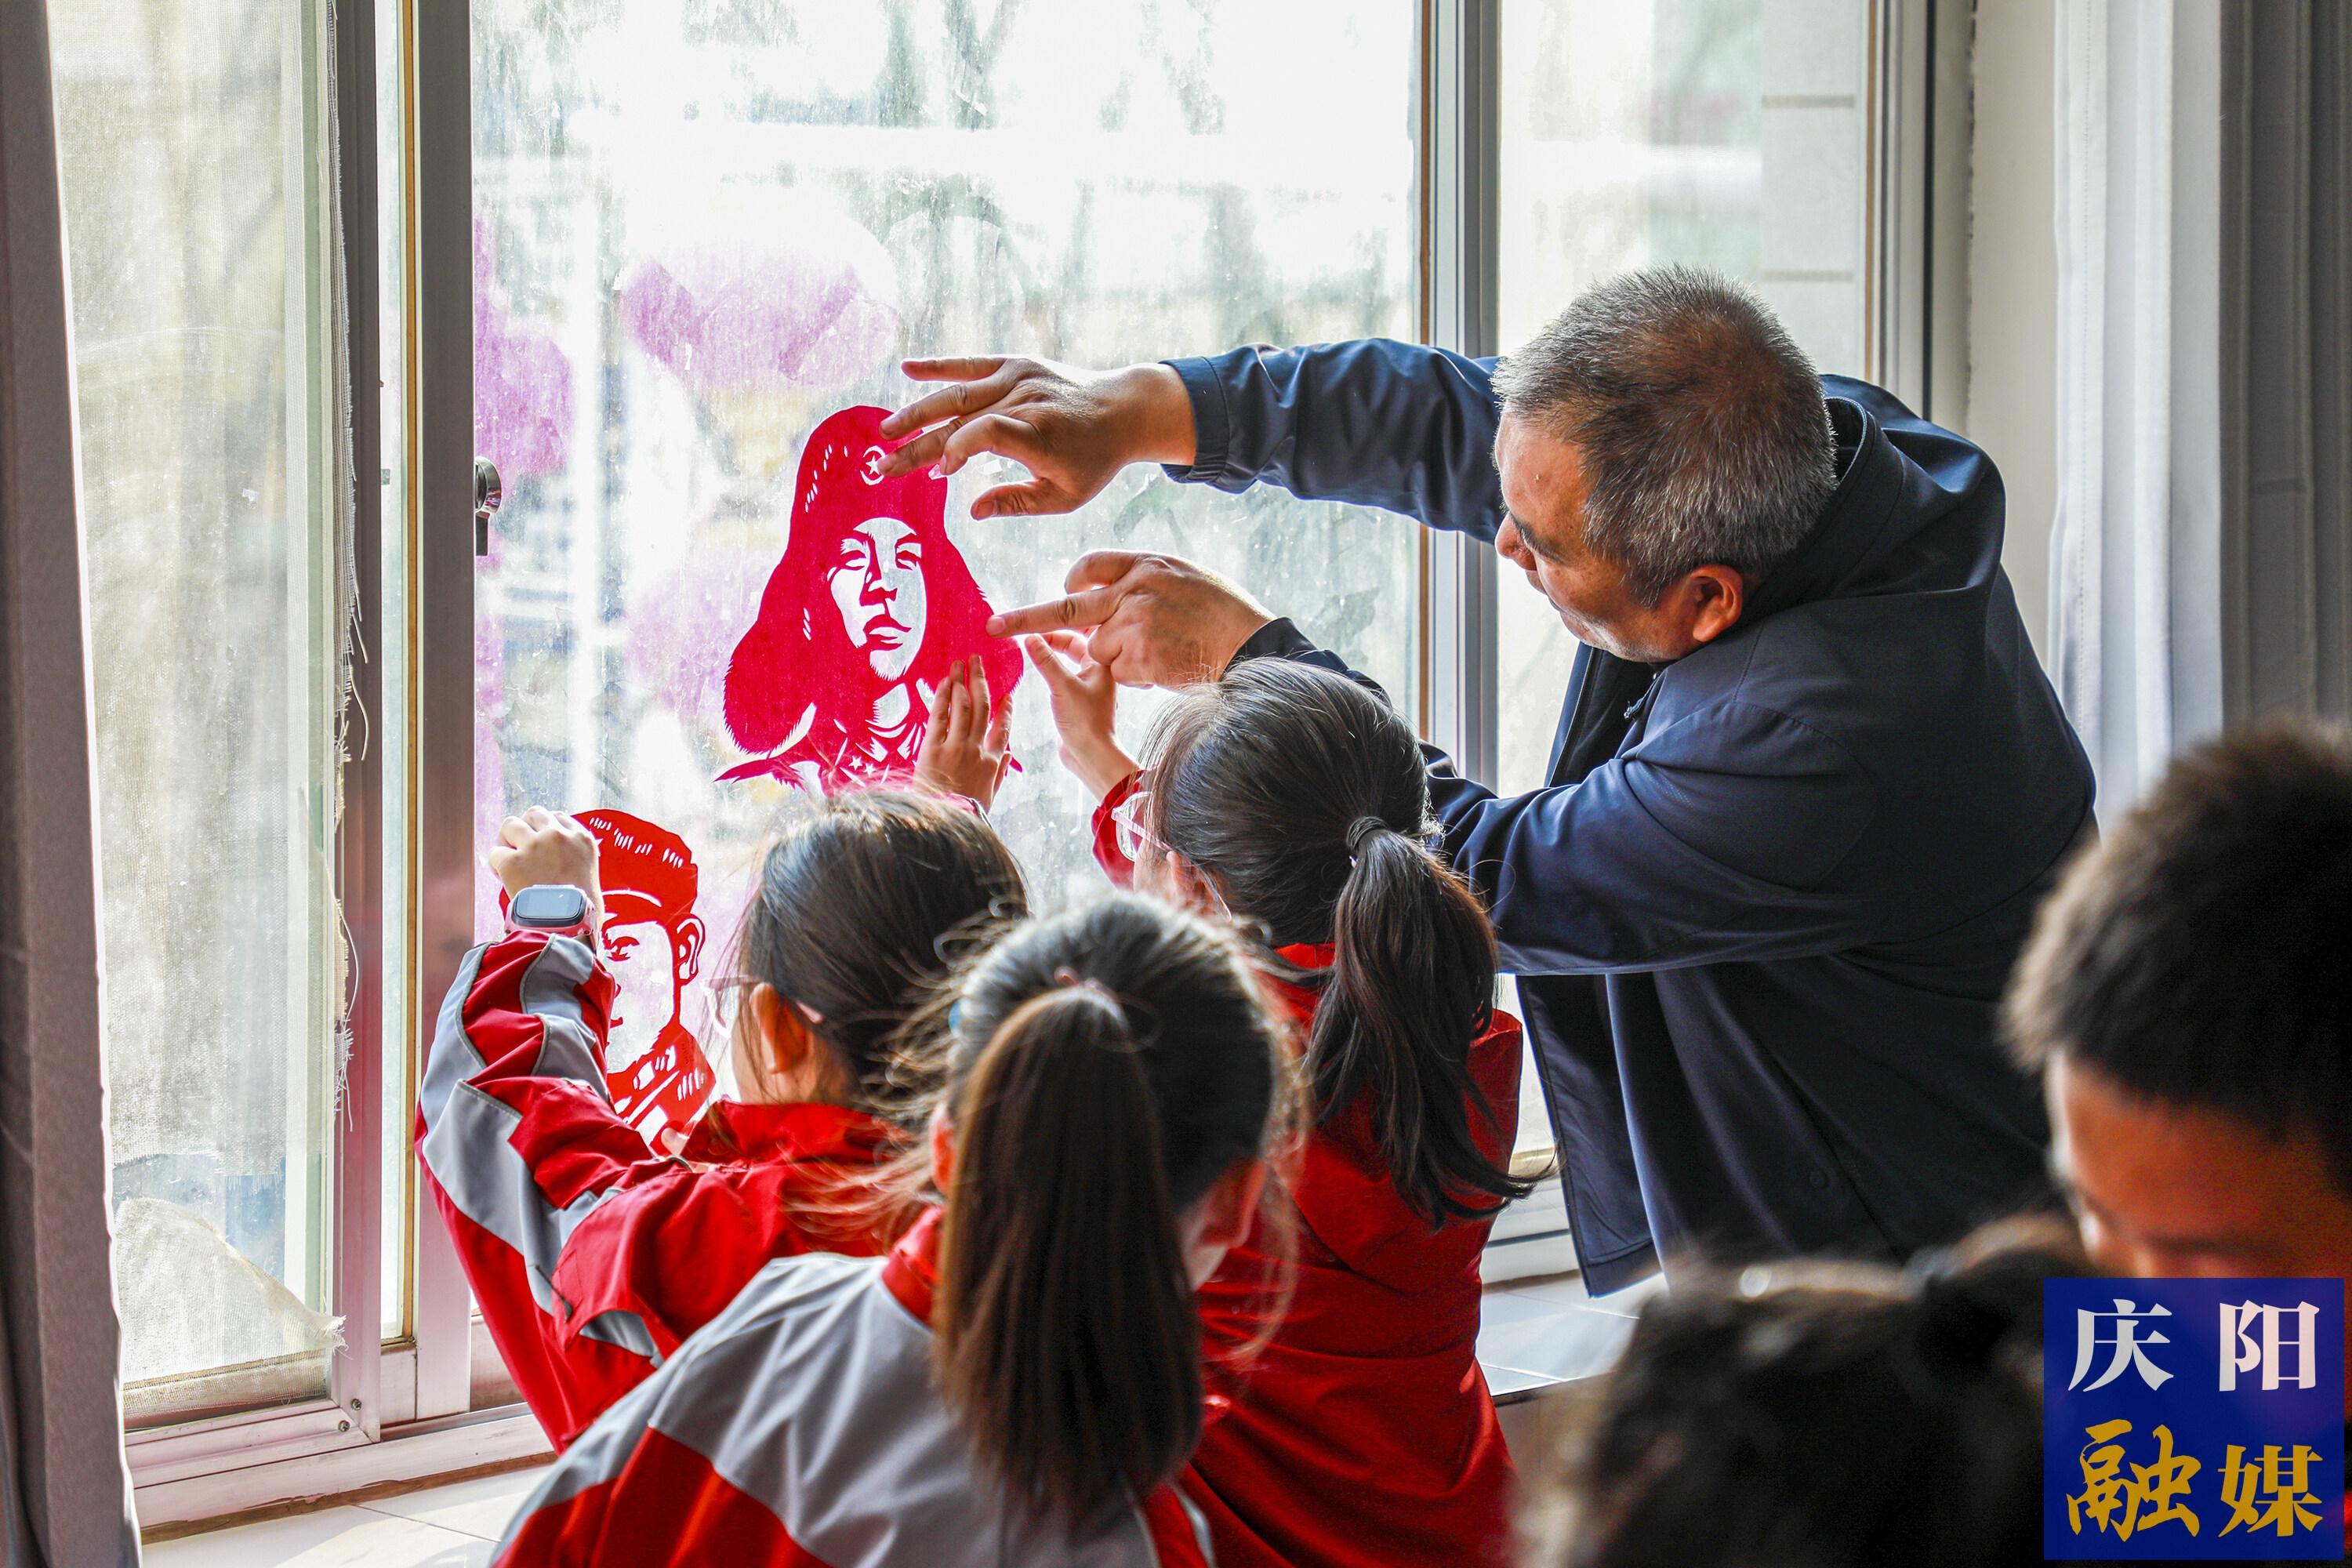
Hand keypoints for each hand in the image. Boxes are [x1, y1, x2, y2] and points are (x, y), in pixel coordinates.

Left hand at [489, 808, 601, 921]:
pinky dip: (495, 864)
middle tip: (521, 846)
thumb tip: (564, 871)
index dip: (545, 828)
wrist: (570, 926)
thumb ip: (577, 862)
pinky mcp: (512, 862)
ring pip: (511, 824)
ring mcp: (534, 846)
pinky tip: (501, 876)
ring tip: (507, 857)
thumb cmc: (585, 910)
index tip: (540, 840)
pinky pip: (495, 853)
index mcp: (581, 839)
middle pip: (534, 813)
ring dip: (507, 839)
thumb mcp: (591, 876)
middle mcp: (558, 836)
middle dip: (526, 827)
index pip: (558, 817)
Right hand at [876, 357, 1195, 517]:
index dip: (958, 450)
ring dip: (917, 412)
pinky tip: (906, 369)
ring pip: (957, 394)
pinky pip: (970, 364)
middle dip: (918, 444)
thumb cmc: (1093, 460)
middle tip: (883, 467)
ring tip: (885, 431)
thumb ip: (1017, 502)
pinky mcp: (1015, 363)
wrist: (1122, 410)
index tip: (942, 473)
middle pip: (960, 419)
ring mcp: (1018, 378)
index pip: (986, 434)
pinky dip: (938, 366)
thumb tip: (972, 512)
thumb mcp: (1065, 496)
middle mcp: (1024, 401)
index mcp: (1039, 435)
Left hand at [912, 659, 1014, 807]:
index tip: (1007, 695)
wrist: (943, 822)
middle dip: (981, 681)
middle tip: (977, 661)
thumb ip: (999, 773)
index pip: (1003, 728)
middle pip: (983, 707)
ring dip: (962, 681)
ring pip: (963, 706)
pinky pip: (941, 716)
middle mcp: (977, 749)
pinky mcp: (933, 748)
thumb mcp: (989, 796)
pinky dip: (944, 697)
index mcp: (993, 762)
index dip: (1006, 709)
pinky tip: (946, 682)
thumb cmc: (966, 813)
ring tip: (959, 663)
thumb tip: (1008, 755)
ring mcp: (956, 747)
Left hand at [988, 550, 1273, 687]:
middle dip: (1026, 619)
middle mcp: (1133, 589)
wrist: (1251, 643)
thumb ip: (1145, 582)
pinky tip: (1168, 664)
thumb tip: (1111, 590)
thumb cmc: (1226, 614)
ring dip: (1121, 659)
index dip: (1075, 582)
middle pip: (1067, 607)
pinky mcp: (1136, 654)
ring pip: (1100, 649)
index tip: (1065, 590)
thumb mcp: (1186, 579)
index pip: (1091, 566)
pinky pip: (1120, 671)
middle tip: (994, 626)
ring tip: (1163, 652)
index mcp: (1145, 564)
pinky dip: (1138, 674)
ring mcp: (1132, 622)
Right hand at [1022, 631, 1137, 799]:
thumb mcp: (1062, 687)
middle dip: (1050, 637)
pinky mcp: (1078, 698)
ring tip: (1028, 648)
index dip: (1054, 628)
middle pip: (1071, 644)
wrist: (1092, 755)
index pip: (1077, 634)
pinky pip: (1062, 675)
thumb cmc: (1085, 722)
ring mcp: (1088, 684)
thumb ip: (1046, 661)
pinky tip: (1036, 668)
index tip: (1031, 627)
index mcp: (1100, 663)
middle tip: (1027, 635)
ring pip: (1066, 660)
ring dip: (1048, 653)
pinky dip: (1049, 668)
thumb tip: (1029, 637)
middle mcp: (1097, 670)